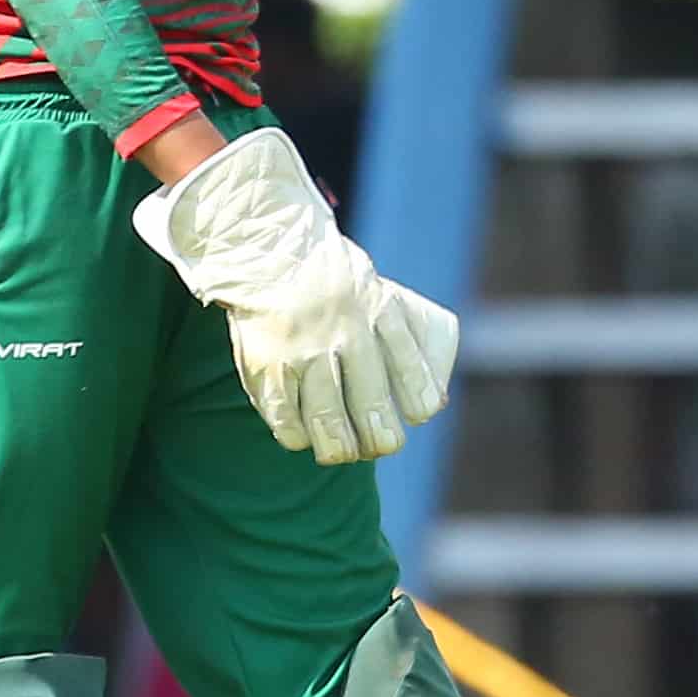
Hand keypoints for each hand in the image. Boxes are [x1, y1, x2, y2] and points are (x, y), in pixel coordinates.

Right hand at [134, 126, 456, 462]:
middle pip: (370, 402)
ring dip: (339, 446)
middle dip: (380, 436)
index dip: (419, 400)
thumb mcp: (372, 288)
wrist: (262, 243)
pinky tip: (302, 439)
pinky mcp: (267, 363)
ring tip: (343, 453)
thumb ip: (397, 335)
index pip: (410, 368)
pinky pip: (284, 415)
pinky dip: (295, 434)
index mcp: (377, 309)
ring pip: (327, 417)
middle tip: (382, 445)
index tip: (420, 415)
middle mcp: (343, 331)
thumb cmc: (328, 275)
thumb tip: (435, 400)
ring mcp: (303, 350)